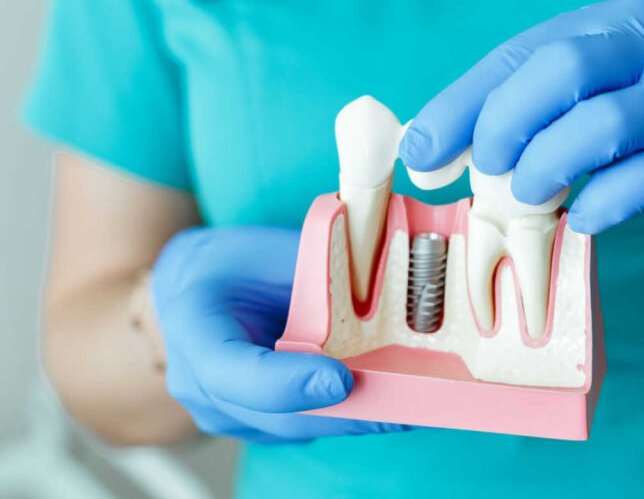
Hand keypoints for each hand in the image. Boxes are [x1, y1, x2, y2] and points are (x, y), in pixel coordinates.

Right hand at [151, 226, 407, 442]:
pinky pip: (303, 426)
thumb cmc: (234, 264)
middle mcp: (197, 382)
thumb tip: (386, 273)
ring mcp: (223, 412)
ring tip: (413, 405)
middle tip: (406, 406)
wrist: (195, 288)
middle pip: (274, 416)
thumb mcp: (269, 251)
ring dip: (354, 419)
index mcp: (194, 324)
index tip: (341, 381)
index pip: (232, 370)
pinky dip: (346, 416)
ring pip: (295, 428)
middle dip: (345, 413)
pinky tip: (391, 402)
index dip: (286, 383)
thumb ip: (317, 271)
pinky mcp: (252, 426)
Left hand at [400, 0, 643, 264]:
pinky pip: (643, 178)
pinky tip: (584, 218)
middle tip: (489, 169)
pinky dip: (601, 203)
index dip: (462, 105)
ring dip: (550, 164)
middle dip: (508, 122)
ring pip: (603, 122)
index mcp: (606, 24)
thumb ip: (521, 116)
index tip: (422, 153)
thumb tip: (428, 151)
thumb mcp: (588, 103)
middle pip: (563, 67)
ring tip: (530, 197)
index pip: (519, 54)